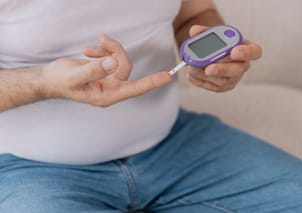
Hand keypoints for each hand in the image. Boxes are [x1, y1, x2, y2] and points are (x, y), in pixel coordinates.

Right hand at [41, 34, 171, 106]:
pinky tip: (88, 51)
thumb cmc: (61, 82)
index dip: (151, 83)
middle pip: (125, 66)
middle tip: (101, 39)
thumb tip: (112, 63)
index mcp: (107, 96)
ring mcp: (109, 79)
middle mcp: (111, 88)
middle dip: (114, 50)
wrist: (50, 79)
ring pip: (119, 59)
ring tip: (88, 50)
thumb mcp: (75, 77)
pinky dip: (102, 49)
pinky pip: (111, 55)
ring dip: (106, 49)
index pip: (134, 89)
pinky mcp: (105, 69)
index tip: (167, 77)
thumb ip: (94, 70)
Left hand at [186, 25, 261, 91]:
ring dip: (205, 75)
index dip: (246, 52)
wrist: (213, 55)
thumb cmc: (219, 44)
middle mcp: (243, 65)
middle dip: (222, 69)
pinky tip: (191, 75)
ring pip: (223, 80)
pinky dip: (200, 81)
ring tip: (192, 68)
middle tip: (208, 69)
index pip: (254, 52)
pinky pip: (212, 86)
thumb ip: (205, 31)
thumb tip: (194, 31)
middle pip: (238, 69)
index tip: (234, 51)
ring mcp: (234, 78)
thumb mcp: (214, 35)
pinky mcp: (223, 87)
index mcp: (247, 49)